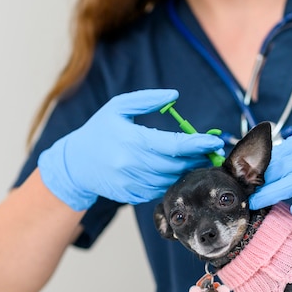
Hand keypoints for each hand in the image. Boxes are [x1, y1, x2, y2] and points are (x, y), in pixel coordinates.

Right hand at [38, 89, 223, 209]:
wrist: (75, 164)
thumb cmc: (99, 131)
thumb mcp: (118, 107)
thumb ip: (147, 99)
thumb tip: (174, 96)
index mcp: (131, 140)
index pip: (174, 145)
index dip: (198, 144)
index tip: (215, 141)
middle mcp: (132, 165)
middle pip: (177, 164)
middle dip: (197, 158)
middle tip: (211, 150)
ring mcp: (132, 183)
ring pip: (171, 179)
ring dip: (187, 170)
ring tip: (197, 158)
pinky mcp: (133, 196)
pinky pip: (161, 189)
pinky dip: (172, 180)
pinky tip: (177, 169)